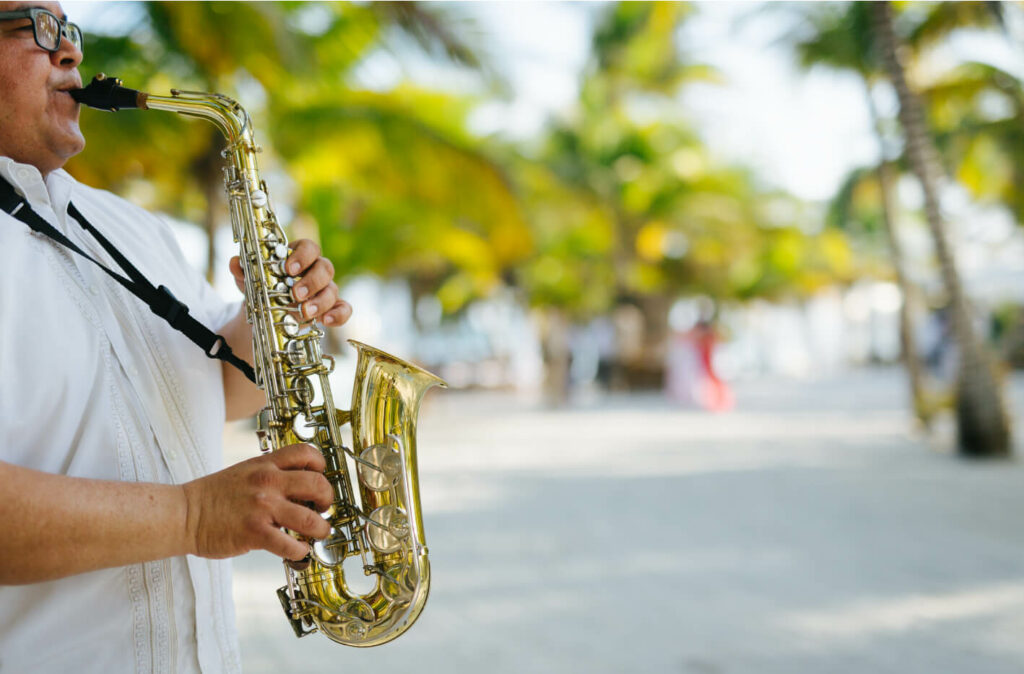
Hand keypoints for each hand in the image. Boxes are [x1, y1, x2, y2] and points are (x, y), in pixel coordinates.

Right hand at [181, 444, 333, 560]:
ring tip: (319, 532)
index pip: (306, 453)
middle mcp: (267, 482)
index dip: (320, 465)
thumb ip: (270, 474)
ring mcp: (262, 507)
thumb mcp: (244, 472)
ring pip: (310, 519)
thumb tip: (298, 487)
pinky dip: (300, 550)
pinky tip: (298, 550)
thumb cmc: (212, 496)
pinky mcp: (255, 532)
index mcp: (265, 464)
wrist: (183, 514)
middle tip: (324, 507)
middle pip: (317, 484)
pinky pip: (290, 545)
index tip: (322, 476)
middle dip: (327, 499)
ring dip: (321, 528)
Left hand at [229, 239, 352, 325]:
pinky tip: (326, 321)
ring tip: (304, 313)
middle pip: (325, 267)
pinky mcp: (330, 309)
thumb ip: (243, 272)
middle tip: (296, 294)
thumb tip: (235, 263)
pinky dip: (338, 314)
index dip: (303, 255)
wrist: (265, 317)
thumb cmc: (262, 291)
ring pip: (333, 290)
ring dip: (320, 301)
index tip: (288, 269)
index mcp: (298, 257)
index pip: (310, 247)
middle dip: (312, 281)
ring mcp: (325, 290)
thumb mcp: (249, 281)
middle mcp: (315, 271)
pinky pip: (344, 309)